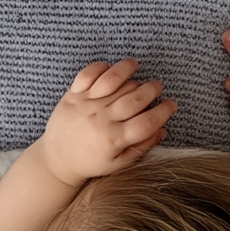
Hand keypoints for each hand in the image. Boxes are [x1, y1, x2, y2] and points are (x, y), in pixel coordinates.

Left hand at [35, 58, 177, 186]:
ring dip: (128, 70)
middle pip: (134, 99)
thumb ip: (140, 147)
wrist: (57, 160)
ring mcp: (86, 104)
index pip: (147, 122)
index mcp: (114, 139)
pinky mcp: (73, 94)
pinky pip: (88, 73)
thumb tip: (162, 130)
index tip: (171, 105)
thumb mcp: (118, 164)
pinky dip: (102, 67)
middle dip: (151, 89)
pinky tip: (112, 68)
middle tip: (158, 86)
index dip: (163, 112)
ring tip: (137, 67)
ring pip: (112, 80)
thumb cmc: (90, 163)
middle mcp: (101, 119)